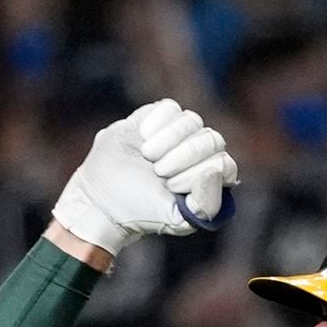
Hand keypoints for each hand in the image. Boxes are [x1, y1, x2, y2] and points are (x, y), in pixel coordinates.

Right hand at [51, 99, 236, 255]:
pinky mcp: (159, 116)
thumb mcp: (177, 219)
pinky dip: (156, 123)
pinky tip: (142, 138)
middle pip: (212, 139)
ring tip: (148, 157)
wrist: (102, 197)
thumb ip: (206, 204)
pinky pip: (171, 108)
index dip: (199, 173)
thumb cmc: (142, 211)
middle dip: (184, 155)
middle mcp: (200, 154)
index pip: (224, 165)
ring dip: (169, 140)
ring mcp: (181, 133)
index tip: (171, 185)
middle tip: (159, 171)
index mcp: (209, 180)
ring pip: (192, 120)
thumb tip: (215, 170)